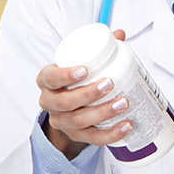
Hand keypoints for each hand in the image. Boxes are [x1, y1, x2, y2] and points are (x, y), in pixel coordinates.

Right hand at [37, 28, 131, 159]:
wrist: (68, 107)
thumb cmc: (74, 79)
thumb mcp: (79, 62)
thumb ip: (97, 48)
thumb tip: (120, 34)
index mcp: (47, 80)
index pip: (51, 78)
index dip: (65, 75)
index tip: (84, 70)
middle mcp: (50, 102)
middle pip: (64, 102)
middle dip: (88, 94)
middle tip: (110, 84)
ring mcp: (62, 121)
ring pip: (79, 121)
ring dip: (103, 113)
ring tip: (124, 103)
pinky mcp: (76, 136)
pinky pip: (92, 139)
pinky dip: (111, 134)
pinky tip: (126, 126)